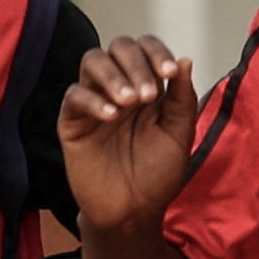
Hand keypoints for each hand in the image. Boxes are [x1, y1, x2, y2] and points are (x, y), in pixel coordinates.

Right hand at [62, 35, 201, 236]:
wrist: (134, 211)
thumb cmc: (158, 173)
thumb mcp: (179, 134)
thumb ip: (182, 98)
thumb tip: (185, 60)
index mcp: (148, 85)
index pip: (146, 49)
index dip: (157, 53)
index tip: (170, 73)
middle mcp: (120, 87)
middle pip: (118, 47)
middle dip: (136, 63)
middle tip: (149, 95)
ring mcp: (95, 102)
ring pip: (92, 61)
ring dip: (113, 75)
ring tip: (130, 102)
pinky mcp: (73, 122)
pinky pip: (74, 97)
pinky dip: (92, 100)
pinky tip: (111, 116)